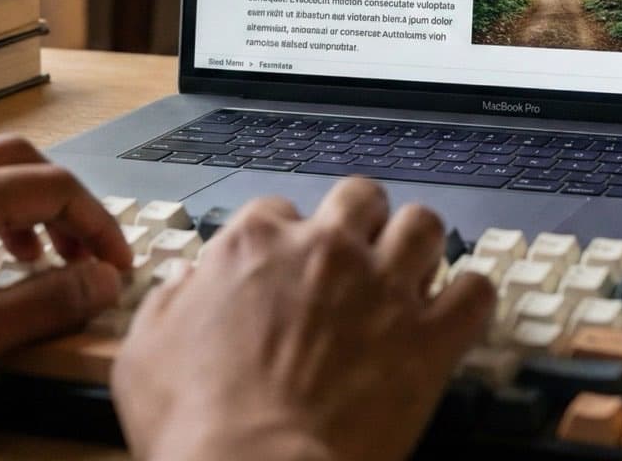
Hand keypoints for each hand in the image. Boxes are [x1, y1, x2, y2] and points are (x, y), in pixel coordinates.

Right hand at [112, 178, 494, 460]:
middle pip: (360, 196)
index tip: (284, 265)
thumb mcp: (146, 351)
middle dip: (361, 218)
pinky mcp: (426, 337)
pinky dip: (472, 298)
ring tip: (412, 270)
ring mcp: (382, 288)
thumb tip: (187, 283)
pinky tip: (458, 311)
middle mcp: (325, 250)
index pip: (277, 209)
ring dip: (419, 245)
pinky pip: (476, 292)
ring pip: (424, 225)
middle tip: (358, 251)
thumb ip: (170, 302)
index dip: (283, 237)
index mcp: (257, 245)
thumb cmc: (196, 424)